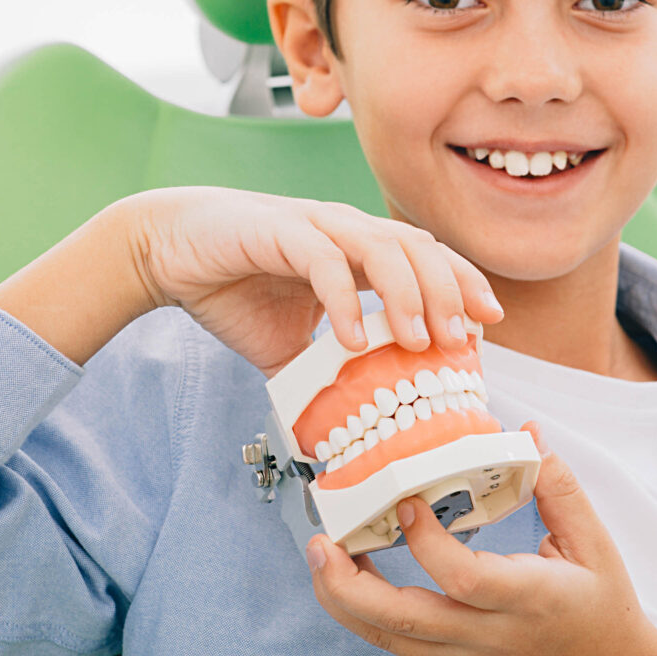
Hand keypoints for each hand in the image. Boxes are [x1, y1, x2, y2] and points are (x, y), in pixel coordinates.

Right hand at [121, 186, 503, 377]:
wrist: (167, 252)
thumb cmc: (232, 289)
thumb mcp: (289, 345)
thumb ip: (323, 373)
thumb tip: (345, 430)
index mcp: (354, 249)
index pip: (425, 257)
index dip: (462, 284)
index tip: (489, 325)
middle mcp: (343, 229)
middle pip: (417, 247)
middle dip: (448, 291)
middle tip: (460, 340)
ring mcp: (313, 225)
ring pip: (380, 246)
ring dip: (407, 292)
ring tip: (416, 340)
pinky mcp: (277, 230)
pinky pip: (322, 260)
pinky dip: (343, 299)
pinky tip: (352, 338)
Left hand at [304, 422, 656, 655]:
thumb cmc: (604, 612)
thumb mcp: (596, 546)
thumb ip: (559, 488)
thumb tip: (526, 431)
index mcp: (527, 601)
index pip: (463, 580)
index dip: (426, 543)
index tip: (406, 501)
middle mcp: (488, 638)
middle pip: (402, 622)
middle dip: (349, 584)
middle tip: (322, 541)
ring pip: (388, 638)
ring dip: (343, 597)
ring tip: (321, 551)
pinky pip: (398, 641)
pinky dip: (365, 609)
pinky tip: (352, 570)